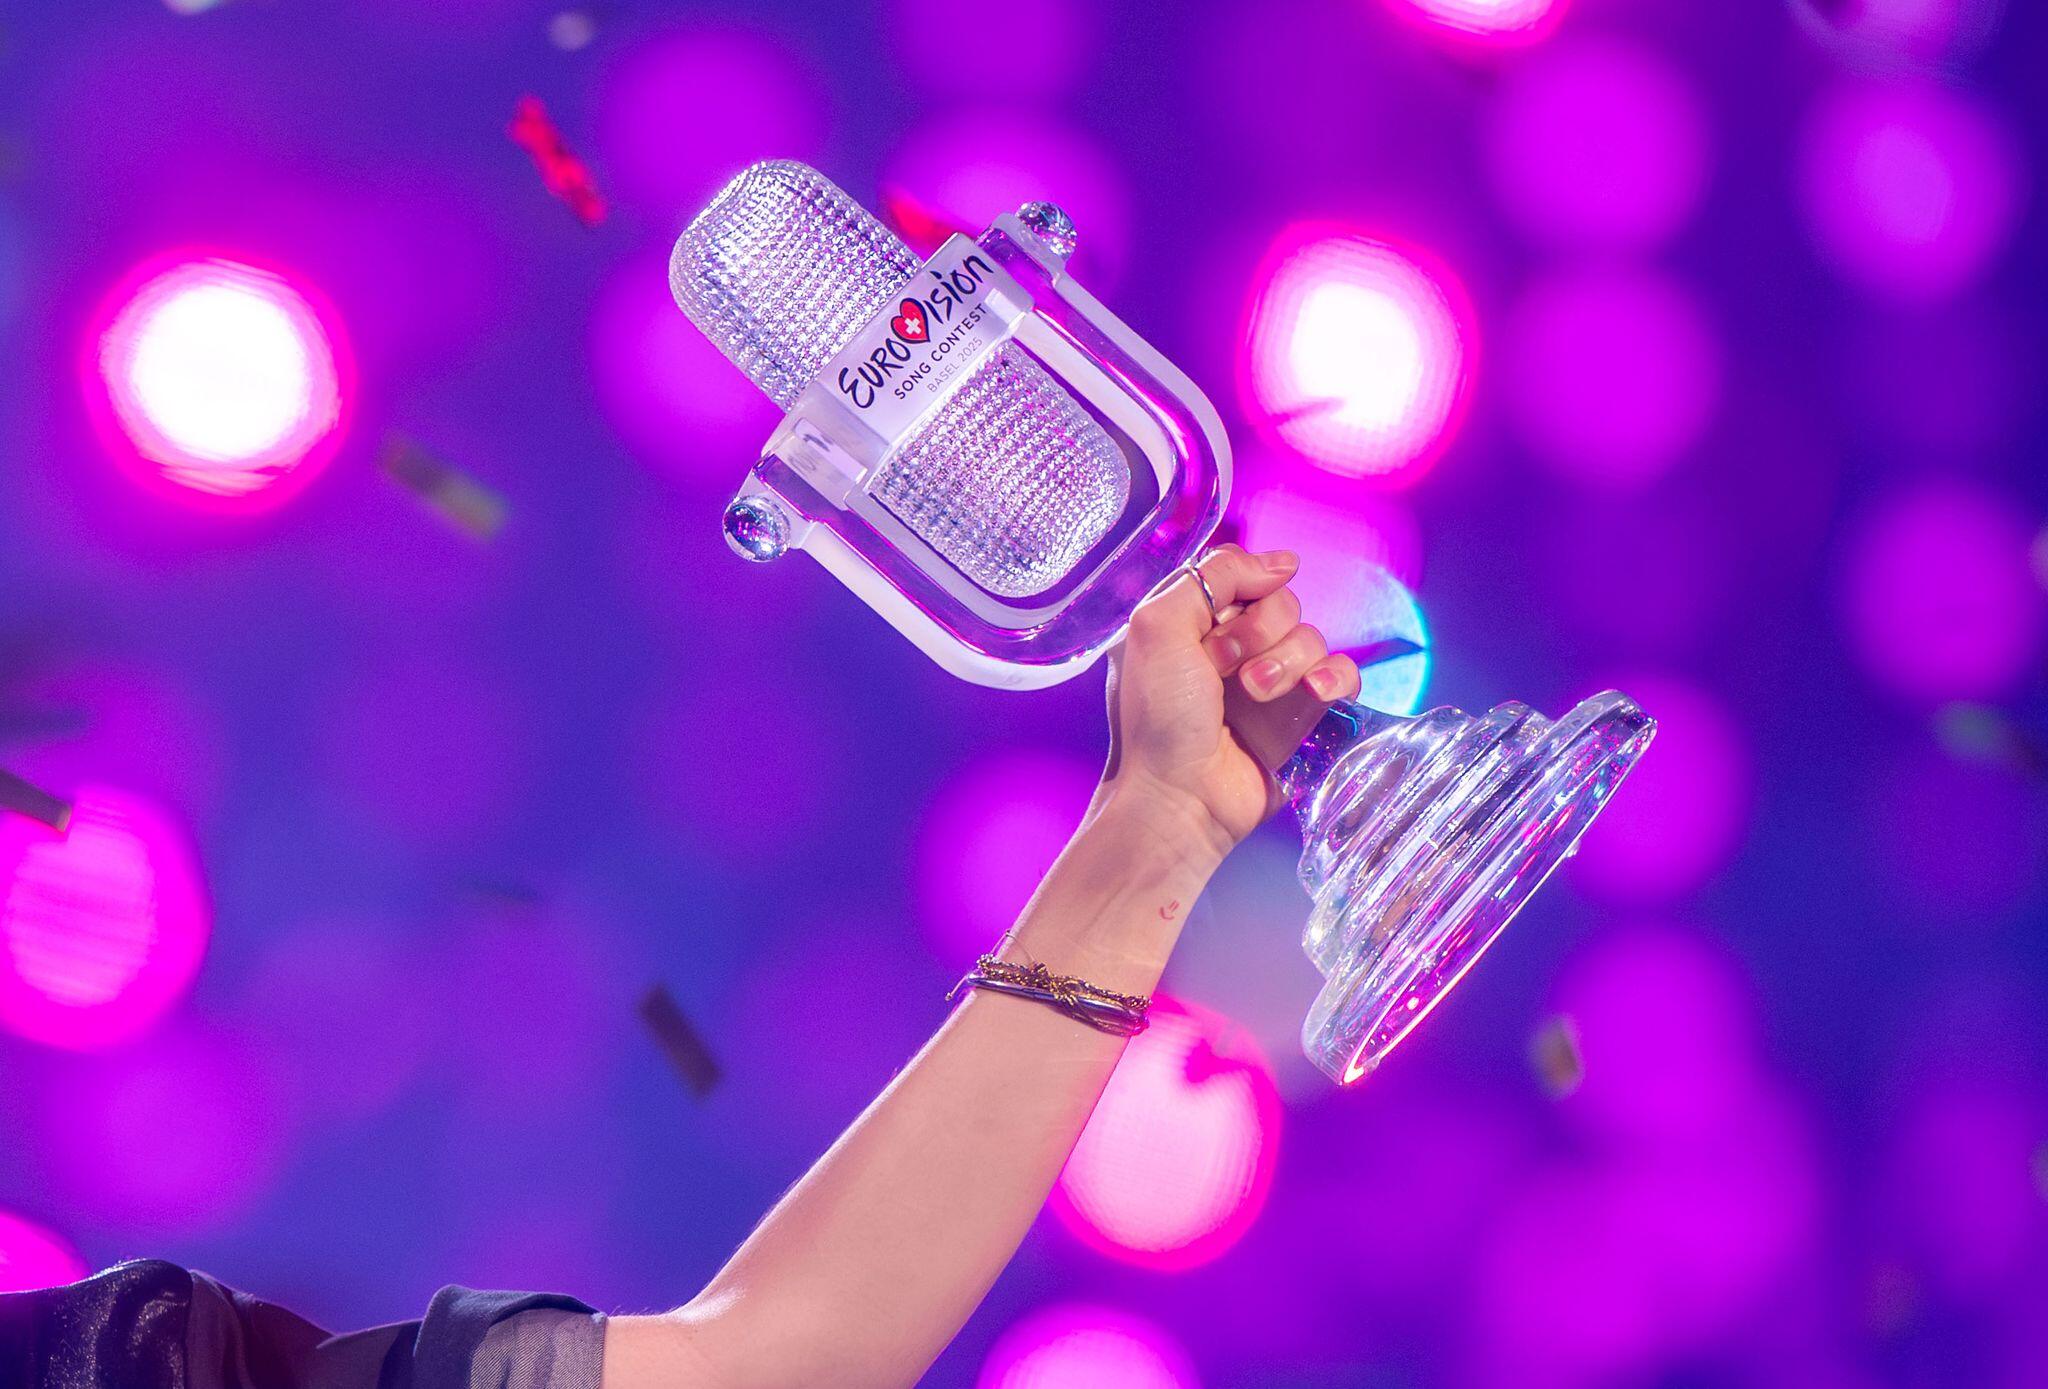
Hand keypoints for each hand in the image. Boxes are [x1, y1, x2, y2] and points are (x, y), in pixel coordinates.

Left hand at [1098, 545, 1361, 858]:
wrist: (1178, 798)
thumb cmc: (1156, 720)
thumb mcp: (1158, 628)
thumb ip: (1211, 577)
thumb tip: (1281, 562)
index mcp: (1191, 624)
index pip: (1240, 575)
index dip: (1239, 592)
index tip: (1218, 623)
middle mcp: (1231, 649)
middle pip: (1280, 603)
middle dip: (1259, 632)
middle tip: (1225, 669)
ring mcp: (1269, 683)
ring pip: (1311, 637)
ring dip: (1287, 662)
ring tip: (1255, 695)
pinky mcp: (1301, 717)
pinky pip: (1340, 674)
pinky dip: (1334, 677)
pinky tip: (1316, 694)